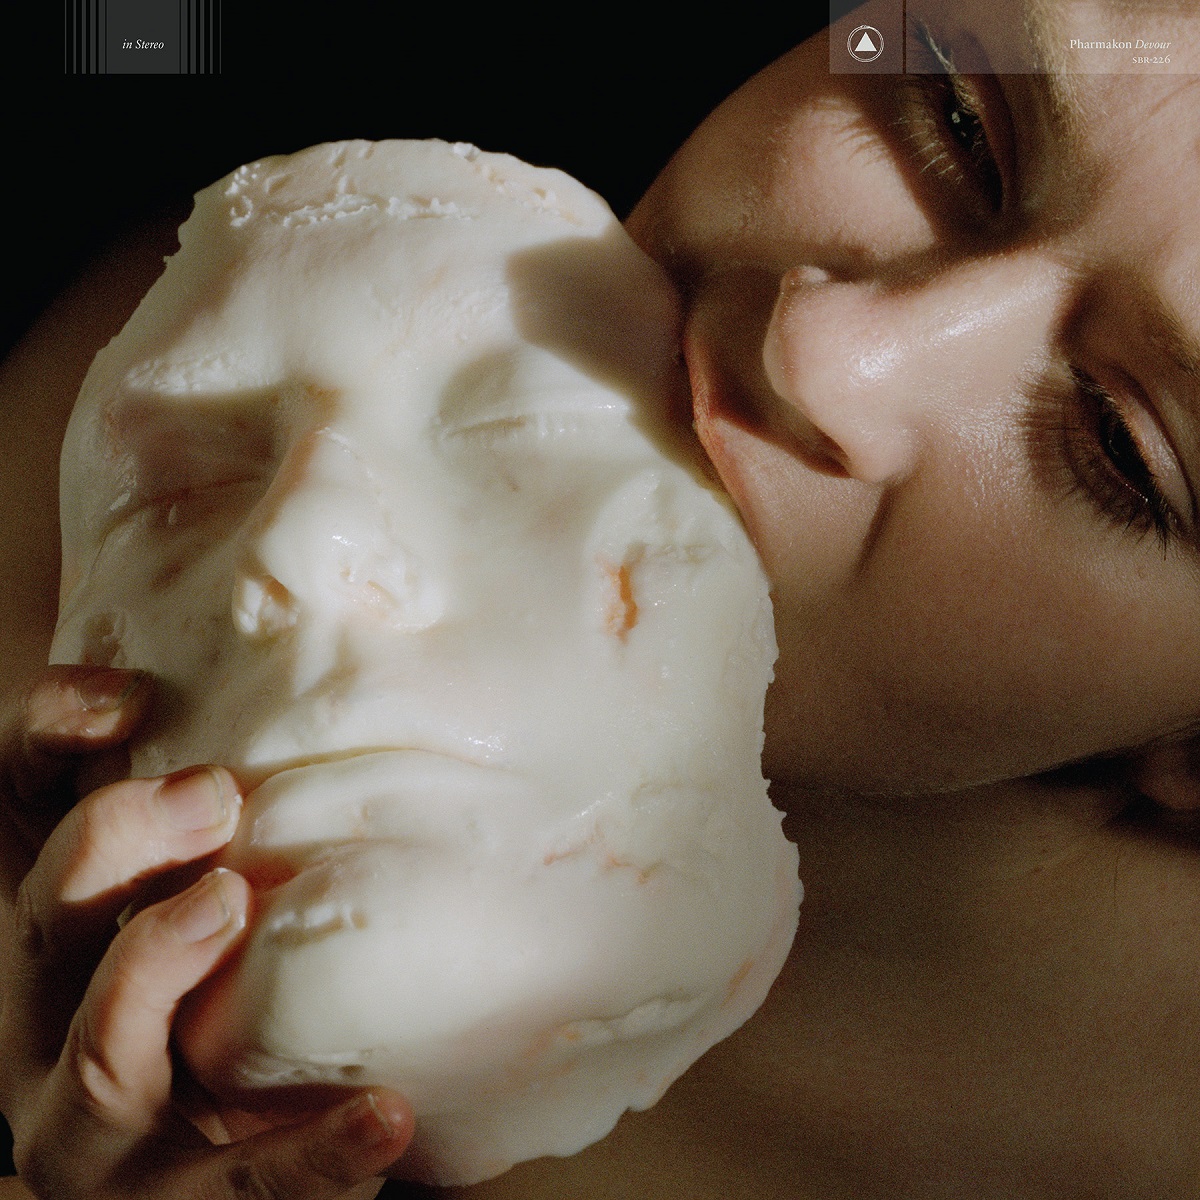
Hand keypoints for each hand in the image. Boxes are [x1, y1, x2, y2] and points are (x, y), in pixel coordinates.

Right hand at [0, 666, 412, 1197]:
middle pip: (39, 923)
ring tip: (230, 901)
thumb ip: (203, 794)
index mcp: (56, 924)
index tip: (132, 700)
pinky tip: (386, 1112)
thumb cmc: (219, 985)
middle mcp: (47, 1019)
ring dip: (154, 965)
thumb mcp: (201, 878)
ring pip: (98, 1054)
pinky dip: (309, 1150)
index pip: (13, 809)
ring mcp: (95, 1124)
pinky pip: (239, 1183)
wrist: (229, 1153)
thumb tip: (181, 697)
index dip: (43, 738)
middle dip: (115, 847)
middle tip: (211, 795)